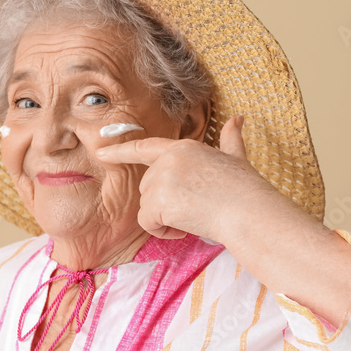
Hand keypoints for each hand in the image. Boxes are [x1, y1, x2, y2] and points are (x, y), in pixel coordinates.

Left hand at [94, 114, 270, 240]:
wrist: (249, 212)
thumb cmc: (246, 189)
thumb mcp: (236, 158)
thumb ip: (231, 139)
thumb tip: (238, 119)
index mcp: (183, 147)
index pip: (144, 147)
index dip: (120, 151)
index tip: (101, 153)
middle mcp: (168, 159)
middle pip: (147, 187)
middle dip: (164, 203)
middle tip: (194, 208)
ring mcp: (161, 179)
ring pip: (147, 207)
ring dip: (166, 218)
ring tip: (194, 217)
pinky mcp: (157, 201)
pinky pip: (148, 223)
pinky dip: (163, 231)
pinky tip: (185, 228)